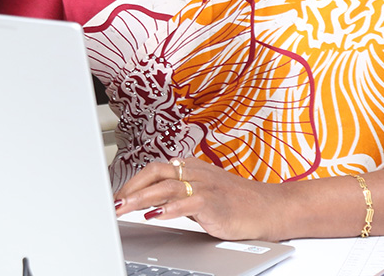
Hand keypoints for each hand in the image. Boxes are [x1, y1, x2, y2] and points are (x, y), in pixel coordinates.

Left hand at [113, 157, 286, 240]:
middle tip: (114, 202)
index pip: (156, 168)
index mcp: (193, 168)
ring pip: (167, 186)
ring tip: (125, 208)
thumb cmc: (238, 202)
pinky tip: (156, 216)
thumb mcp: (205, 192)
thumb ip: (180, 192)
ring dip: (142, 198)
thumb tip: (151, 199)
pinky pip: (189, 203)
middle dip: (132, 187)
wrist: (269, 207)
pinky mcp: (215, 202)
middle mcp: (197, 173)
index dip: (134, 180)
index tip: (118, 194)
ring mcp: (206, 186)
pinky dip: (170, 209)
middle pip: (157, 173)